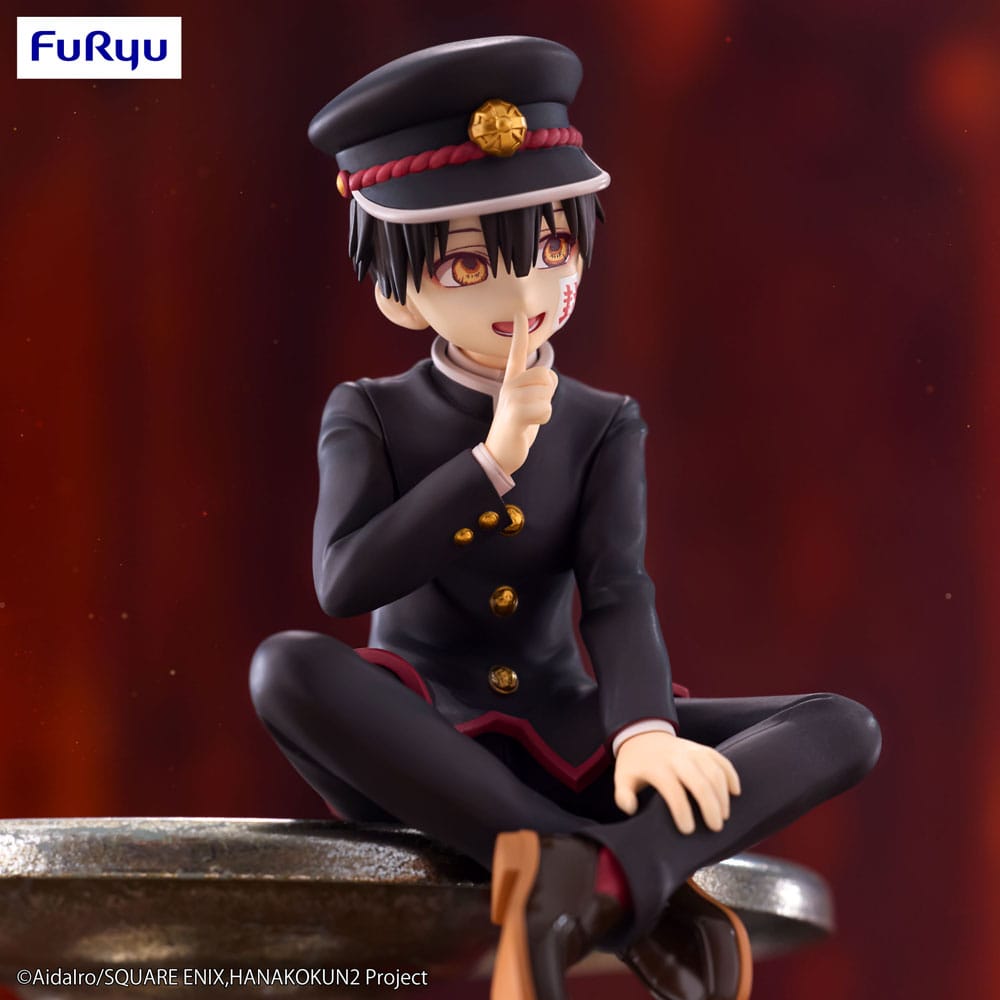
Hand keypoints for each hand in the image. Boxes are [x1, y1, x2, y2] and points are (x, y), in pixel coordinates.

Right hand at [484, 311, 557, 475]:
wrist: (500, 453)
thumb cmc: (518, 428)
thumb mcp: (529, 404)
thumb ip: (539, 387)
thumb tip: (549, 376)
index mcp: (512, 380)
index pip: (517, 352)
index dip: (519, 332)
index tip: (520, 312)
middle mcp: (509, 384)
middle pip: (548, 375)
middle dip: (548, 394)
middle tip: (532, 409)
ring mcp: (510, 398)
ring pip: (548, 394)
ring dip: (545, 409)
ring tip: (528, 418)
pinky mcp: (515, 412)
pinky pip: (545, 409)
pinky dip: (543, 420)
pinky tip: (527, 426)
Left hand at [614, 730, 740, 833]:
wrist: (643, 736)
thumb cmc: (635, 765)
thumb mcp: (622, 778)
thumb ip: (623, 795)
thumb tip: (631, 808)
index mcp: (657, 767)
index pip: (673, 790)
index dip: (682, 811)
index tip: (687, 829)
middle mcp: (677, 757)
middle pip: (699, 782)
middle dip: (710, 806)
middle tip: (715, 827)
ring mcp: (692, 751)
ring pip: (714, 771)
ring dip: (722, 795)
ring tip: (724, 815)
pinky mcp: (702, 748)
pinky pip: (721, 760)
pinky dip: (731, 775)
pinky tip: (735, 792)